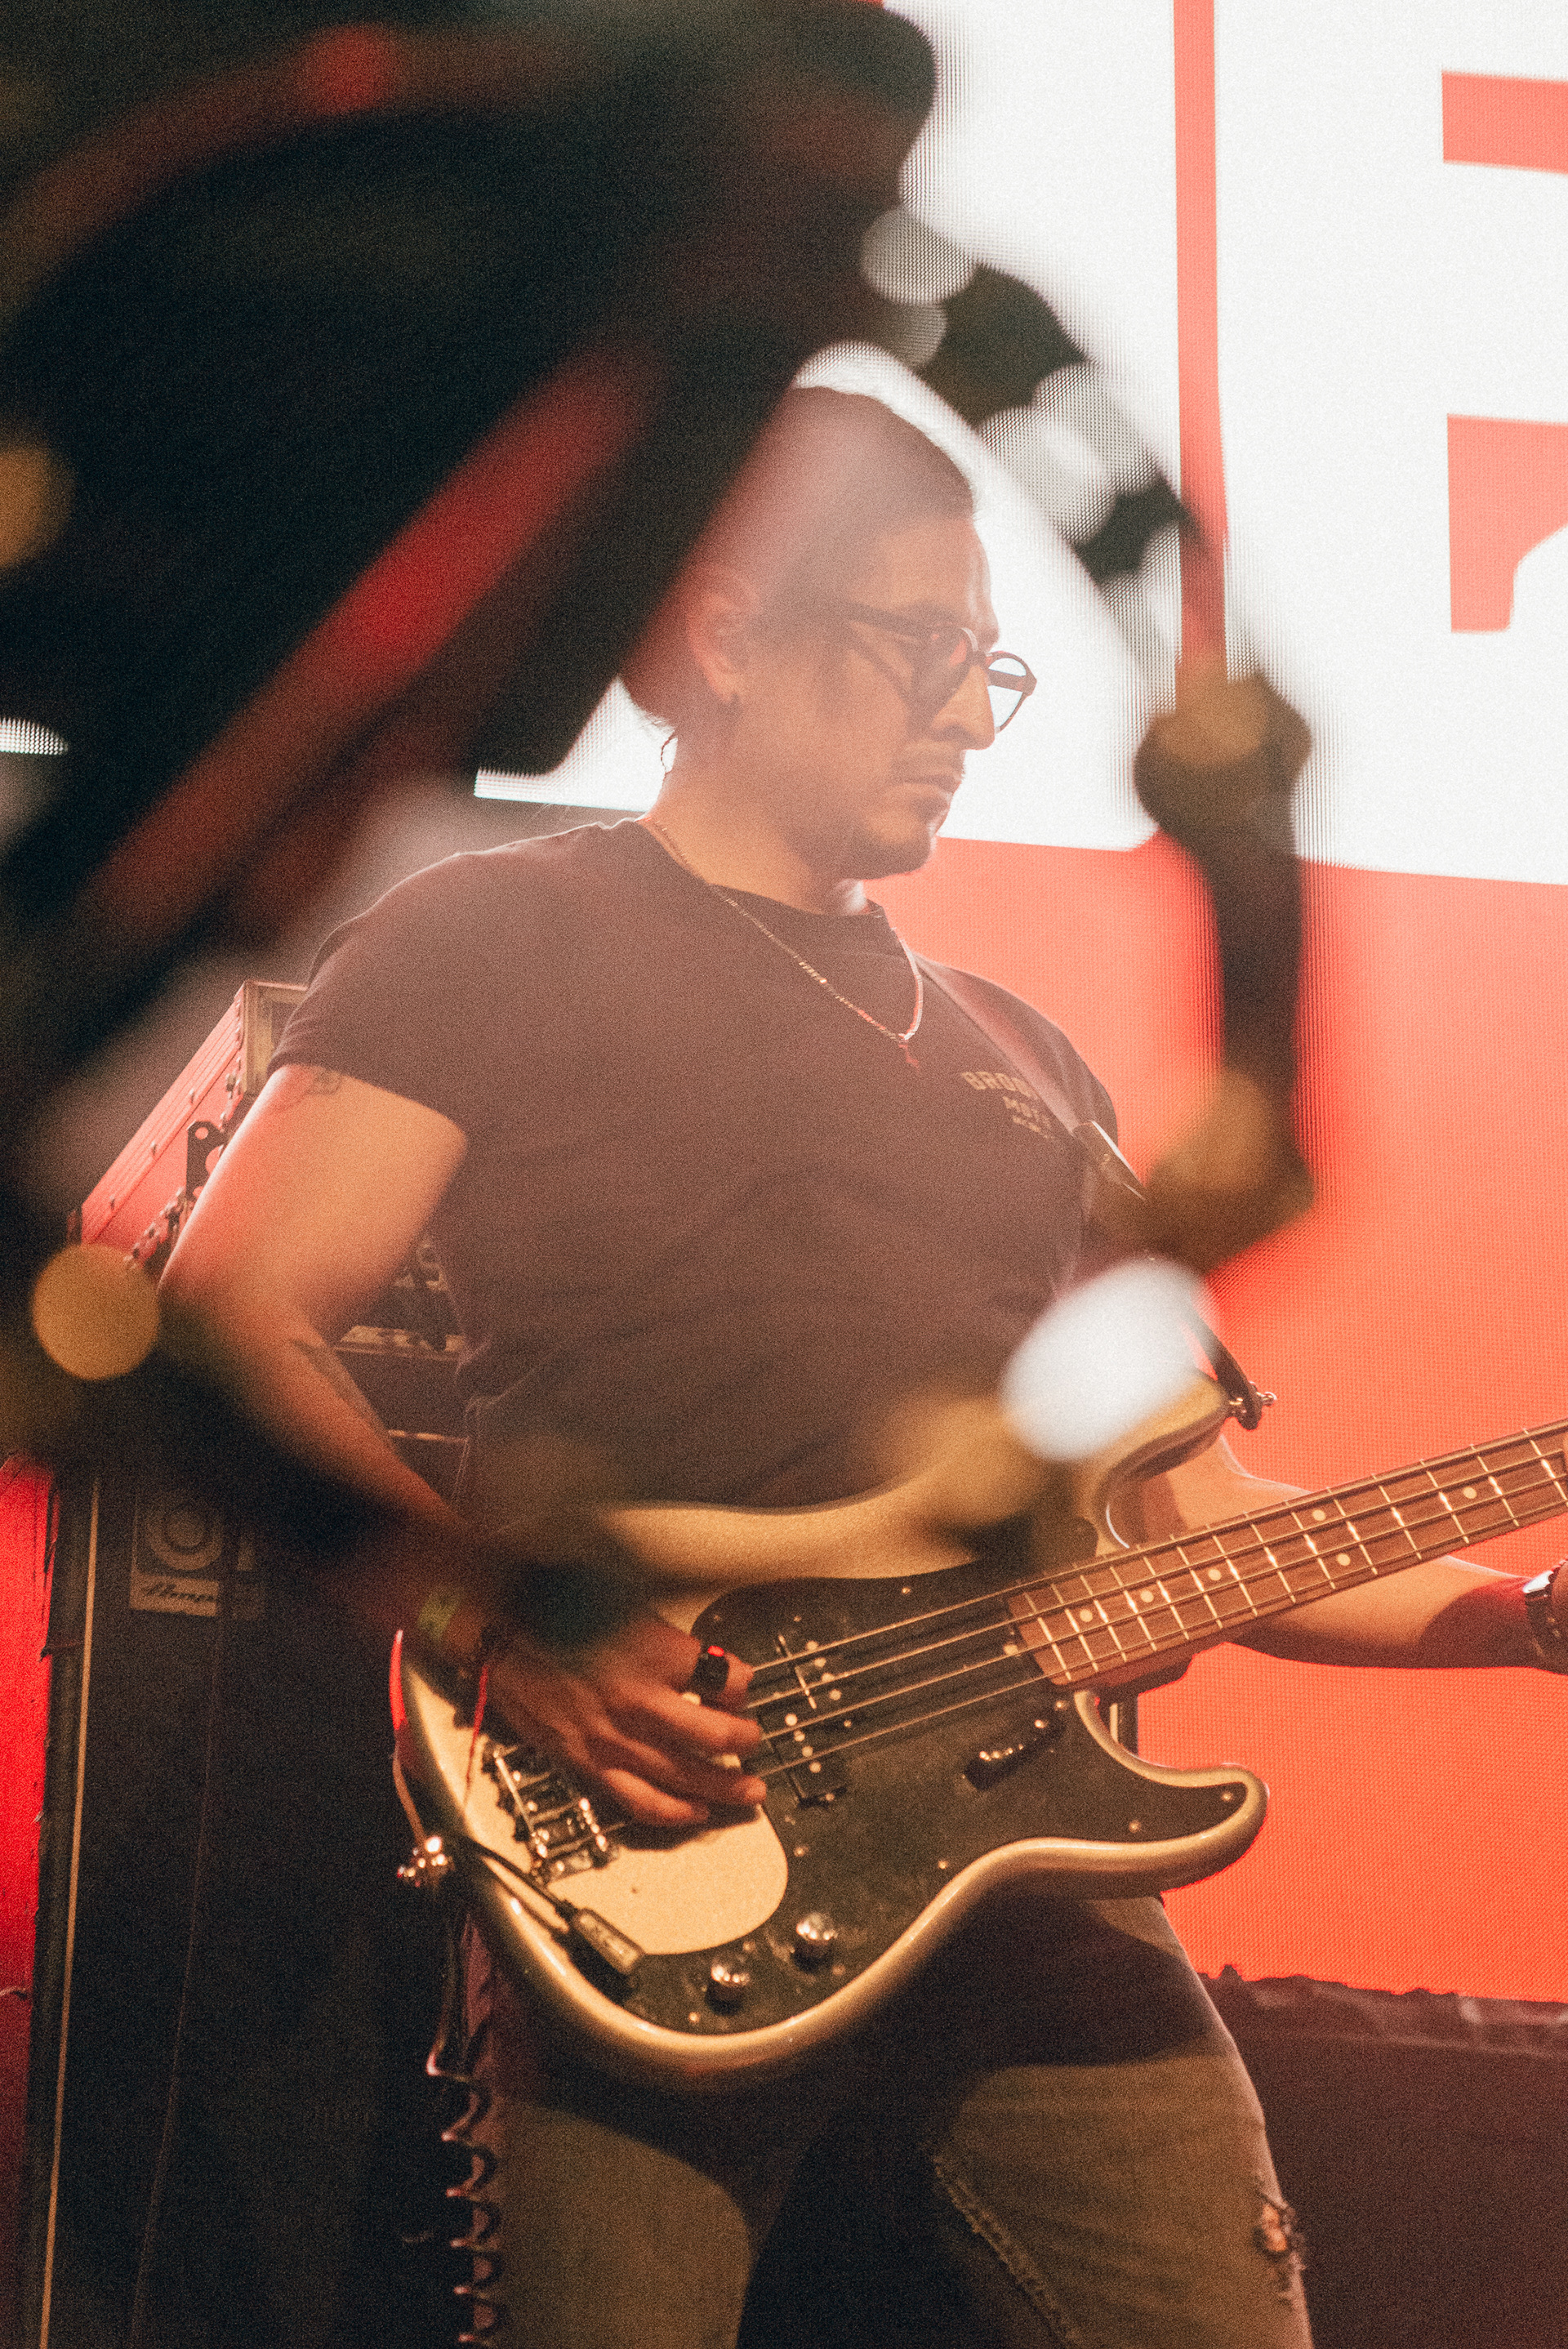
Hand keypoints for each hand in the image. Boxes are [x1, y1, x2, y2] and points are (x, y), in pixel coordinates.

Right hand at [485, 1608, 764, 1827]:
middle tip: (755, 1742)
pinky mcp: (589, 1763)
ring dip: (725, 1787)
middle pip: (716, 1735)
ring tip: (749, 1793)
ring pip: (686, 1776)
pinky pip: (640, 1801)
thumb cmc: (558, 1608)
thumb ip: (670, 1639)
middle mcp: (642, 1700)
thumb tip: (705, 1662)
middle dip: (745, 1742)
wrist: (499, 1630)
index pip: (726, 1679)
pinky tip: (696, 1814)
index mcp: (656, 1654)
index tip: (744, 1685)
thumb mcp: (629, 1605)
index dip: (743, 1683)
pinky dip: (674, 1813)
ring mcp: (615, 1737)